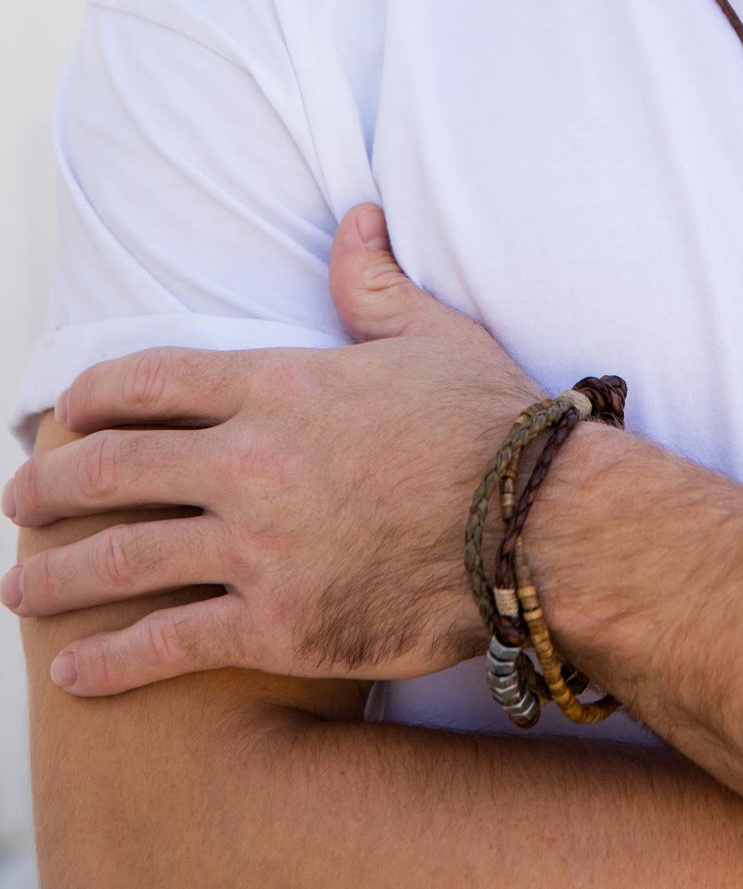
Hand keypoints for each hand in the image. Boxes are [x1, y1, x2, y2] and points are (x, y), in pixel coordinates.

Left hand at [1, 204, 551, 694]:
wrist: (544, 526)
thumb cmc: (493, 426)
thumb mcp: (435, 337)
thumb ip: (374, 281)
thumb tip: (356, 215)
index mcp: (280, 387)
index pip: (146, 382)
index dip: (88, 397)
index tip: (62, 413)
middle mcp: (252, 463)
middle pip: (109, 470)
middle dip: (47, 486)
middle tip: (19, 499)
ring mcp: (260, 548)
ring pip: (120, 560)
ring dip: (54, 576)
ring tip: (20, 587)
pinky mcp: (280, 624)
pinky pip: (167, 645)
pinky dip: (107, 661)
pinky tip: (73, 672)